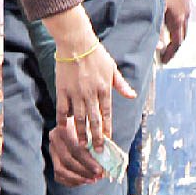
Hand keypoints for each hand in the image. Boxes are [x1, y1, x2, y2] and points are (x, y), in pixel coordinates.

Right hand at [45, 6, 135, 149]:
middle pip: (94, 120)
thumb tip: (132, 95)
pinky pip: (63, 109)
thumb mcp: (113, 68)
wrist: (76, 42)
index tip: (108, 140)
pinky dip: (63, 120)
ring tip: (82, 145)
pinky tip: (63, 128)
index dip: (107, 128)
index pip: (107, 114)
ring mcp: (76, 93)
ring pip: (79, 118)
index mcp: (105, 89)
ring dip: (81, 133)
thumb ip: (121, 84)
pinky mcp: (62, 90)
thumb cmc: (96, 54)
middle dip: (96, 138)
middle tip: (97, 151)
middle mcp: (91, 94)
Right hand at [49, 118, 103, 187]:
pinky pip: (59, 176)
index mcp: (64, 128)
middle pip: (67, 161)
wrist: (74, 123)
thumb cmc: (86, 125)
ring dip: (77, 178)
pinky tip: (83, 181)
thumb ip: (96, 141)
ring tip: (91, 180)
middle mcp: (55, 139)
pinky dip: (71, 181)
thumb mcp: (91, 128)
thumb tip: (104, 157)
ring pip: (60, 170)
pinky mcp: (52, 159)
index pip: (75, 148)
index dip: (88, 161)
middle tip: (97, 176)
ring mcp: (52, 150)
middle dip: (84, 171)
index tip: (99, 169)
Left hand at [158, 0, 190, 64]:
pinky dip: (177, 25)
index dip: (170, 53)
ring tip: (166, 39)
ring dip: (176, 35)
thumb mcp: (156, 9)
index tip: (164, 60)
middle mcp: (185, 16)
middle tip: (166, 52)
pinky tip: (168, 22)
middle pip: (182, 37)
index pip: (176, 43)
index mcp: (178, 21)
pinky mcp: (185, 1)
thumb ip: (156, 29)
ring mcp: (187, 8)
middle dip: (174, 46)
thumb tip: (158, 47)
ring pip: (183, 27)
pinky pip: (183, 18)